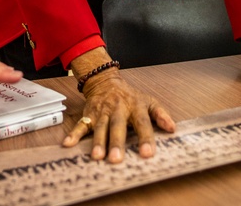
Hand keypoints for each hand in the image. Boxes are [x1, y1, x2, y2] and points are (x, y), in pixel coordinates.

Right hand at [62, 48, 174, 162]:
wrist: (106, 80)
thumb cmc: (130, 96)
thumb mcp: (148, 101)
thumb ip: (161, 114)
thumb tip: (172, 128)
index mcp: (135, 106)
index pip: (142, 123)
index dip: (145, 138)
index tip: (147, 153)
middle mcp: (118, 109)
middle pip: (117, 126)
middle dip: (116, 143)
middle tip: (117, 159)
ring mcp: (102, 111)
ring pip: (99, 127)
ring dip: (97, 142)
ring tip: (97, 157)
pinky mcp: (89, 114)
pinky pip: (81, 124)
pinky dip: (74, 134)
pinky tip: (68, 144)